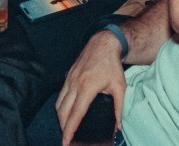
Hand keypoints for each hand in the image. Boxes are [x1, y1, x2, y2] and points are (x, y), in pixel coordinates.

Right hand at [56, 30, 126, 145]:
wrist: (103, 43)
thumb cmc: (111, 65)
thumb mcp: (120, 86)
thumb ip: (119, 108)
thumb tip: (118, 126)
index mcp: (87, 87)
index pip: (76, 114)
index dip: (70, 129)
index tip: (67, 141)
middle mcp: (75, 84)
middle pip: (63, 112)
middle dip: (63, 128)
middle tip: (67, 140)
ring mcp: (69, 79)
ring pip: (59, 104)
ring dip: (60, 118)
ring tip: (66, 129)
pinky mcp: (67, 76)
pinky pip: (60, 95)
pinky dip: (60, 107)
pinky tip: (66, 113)